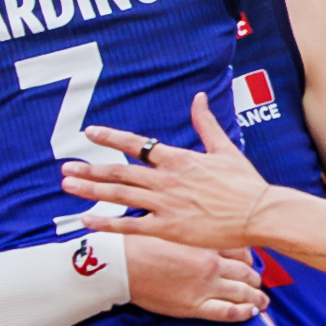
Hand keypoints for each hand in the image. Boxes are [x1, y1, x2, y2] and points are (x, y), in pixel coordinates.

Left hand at [59, 101, 274, 249]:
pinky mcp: (168, 228)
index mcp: (178, 159)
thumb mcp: (224, 148)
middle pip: (119, 172)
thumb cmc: (245, 183)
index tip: (89, 133)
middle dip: (90, 169)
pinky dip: (107, 223)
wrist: (259, 213)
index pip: (137, 145)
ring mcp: (165, 205)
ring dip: (90, 190)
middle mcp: (166, 180)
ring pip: (119, 195)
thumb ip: (205, 123)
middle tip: (66, 167)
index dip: (111, 138)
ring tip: (68, 185)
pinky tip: (86, 220)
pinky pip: (131, 225)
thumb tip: (199, 97)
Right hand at [116, 234, 269, 324]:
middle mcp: (212, 264)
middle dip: (255, 279)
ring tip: (262, 301)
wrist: (122, 264)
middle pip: (246, 272)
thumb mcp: (171, 228)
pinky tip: (251, 312)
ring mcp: (205, 286)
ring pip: (242, 292)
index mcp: (206, 243)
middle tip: (258, 283)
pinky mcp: (195, 306)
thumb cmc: (141, 243)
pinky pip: (227, 312)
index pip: (241, 251)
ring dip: (256, 297)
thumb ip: (192, 232)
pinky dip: (243, 312)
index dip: (249, 259)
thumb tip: (203, 233)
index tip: (250, 263)